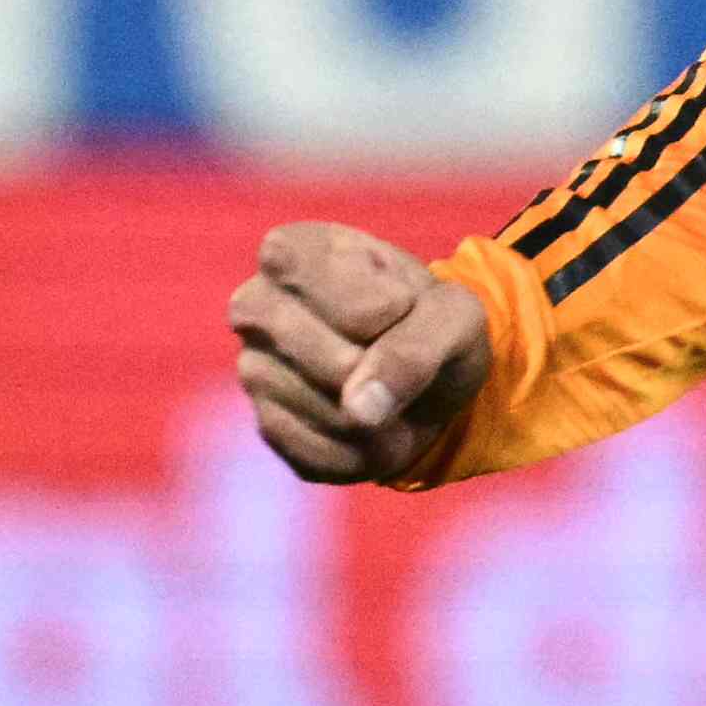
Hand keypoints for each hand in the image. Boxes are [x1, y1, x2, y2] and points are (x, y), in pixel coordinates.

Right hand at [231, 219, 492, 487]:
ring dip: (383, 419)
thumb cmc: (428, 321)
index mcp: (291, 250)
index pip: (356, 308)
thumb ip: (415, 348)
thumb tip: (358, 409)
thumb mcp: (453, 317)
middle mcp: (254, 306)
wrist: (421, 372)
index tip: (400, 303)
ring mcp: (253, 369)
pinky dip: (364, 451)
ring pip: (333, 417)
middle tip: (395, 353)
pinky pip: (323, 456)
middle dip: (387, 372)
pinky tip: (368, 423)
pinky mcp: (266, 426)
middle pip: (337, 365)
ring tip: (386, 389)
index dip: (395, 315)